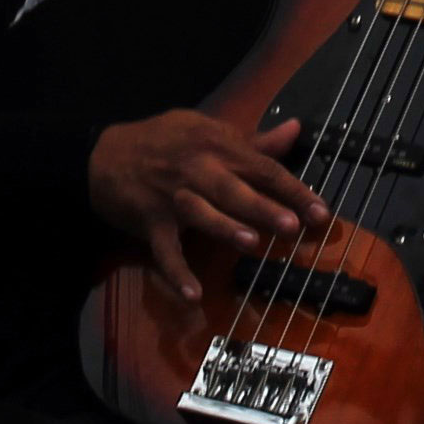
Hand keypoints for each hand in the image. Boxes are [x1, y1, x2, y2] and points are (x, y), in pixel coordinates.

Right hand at [88, 111, 329, 301]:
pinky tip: (193, 294)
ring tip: (250, 244)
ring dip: (224, 228)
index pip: (261, 167)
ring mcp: (171, 196)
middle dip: (263, 207)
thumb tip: (294, 130)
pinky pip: (164, 250)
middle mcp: (196, 168)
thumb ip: (252, 139)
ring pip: (201, 213)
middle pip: (234, 189)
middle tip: (292, 226)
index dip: (292, 188)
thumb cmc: (163, 141)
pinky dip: (177, 272)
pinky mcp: (149, 221)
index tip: (320, 211)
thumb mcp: (205, 129)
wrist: (103, 153)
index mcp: (216, 145)